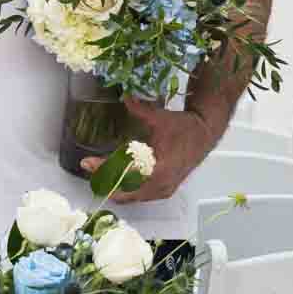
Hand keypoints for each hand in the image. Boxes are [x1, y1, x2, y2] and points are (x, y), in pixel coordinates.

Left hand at [80, 100, 216, 204]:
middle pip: (123, 191)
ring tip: (98, 171)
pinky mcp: (163, 191)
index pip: (125, 174)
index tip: (87, 162)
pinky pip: (138, 195)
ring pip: (130, 196)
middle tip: (89, 167)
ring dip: (113, 185)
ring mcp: (163, 191)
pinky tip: (115, 175)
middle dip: (105, 181)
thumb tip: (126, 97)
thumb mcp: (162, 118)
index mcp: (160, 169)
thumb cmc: (186, 127)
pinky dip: (125, 187)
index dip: (104, 169)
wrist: (205, 135)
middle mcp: (161, 185)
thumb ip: (142, 110)